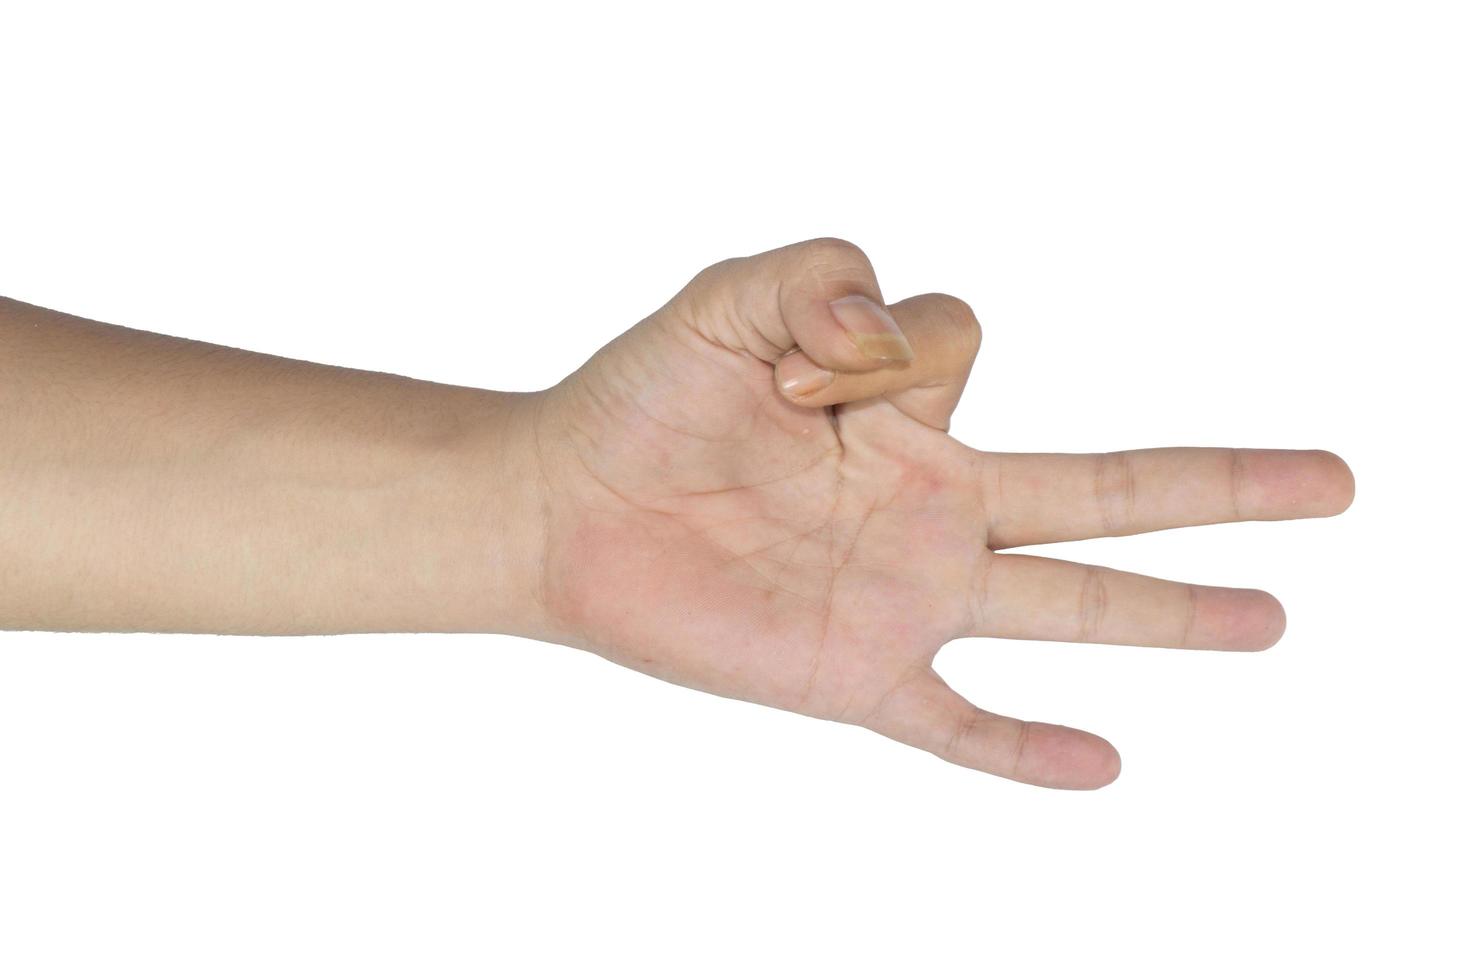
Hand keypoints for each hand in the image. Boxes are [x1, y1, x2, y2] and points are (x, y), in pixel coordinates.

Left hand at [529, 239, 1353, 788]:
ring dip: (1171, 613)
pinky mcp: (856, 671)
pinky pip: (956, 723)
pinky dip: (1021, 749)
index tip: (788, 359)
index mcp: (904, 410)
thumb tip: (880, 329)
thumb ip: (815, 276)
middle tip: (1331, 481)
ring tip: (1272, 618)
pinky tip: (1099, 767)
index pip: (966, 338)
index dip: (877, 332)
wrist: (562, 510)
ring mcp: (905, 592)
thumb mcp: (725, 300)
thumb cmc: (644, 400)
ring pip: (1068, 605)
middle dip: (1220, 486)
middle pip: (1104, 489)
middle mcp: (930, 501)